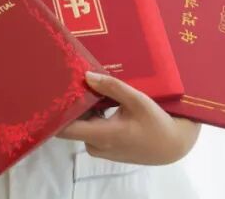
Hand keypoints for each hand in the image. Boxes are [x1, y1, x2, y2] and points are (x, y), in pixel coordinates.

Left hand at [56, 72, 200, 164]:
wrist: (171, 146)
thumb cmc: (155, 123)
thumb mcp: (137, 100)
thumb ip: (111, 87)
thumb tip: (87, 75)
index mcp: (101, 135)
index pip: (64, 129)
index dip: (56, 112)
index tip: (54, 91)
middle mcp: (95, 146)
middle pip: (72, 124)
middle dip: (72, 104)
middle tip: (72, 80)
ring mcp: (100, 149)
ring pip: (83, 126)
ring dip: (84, 109)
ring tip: (87, 86)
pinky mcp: (105, 148)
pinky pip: (91, 130)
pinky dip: (93, 116)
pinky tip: (100, 100)